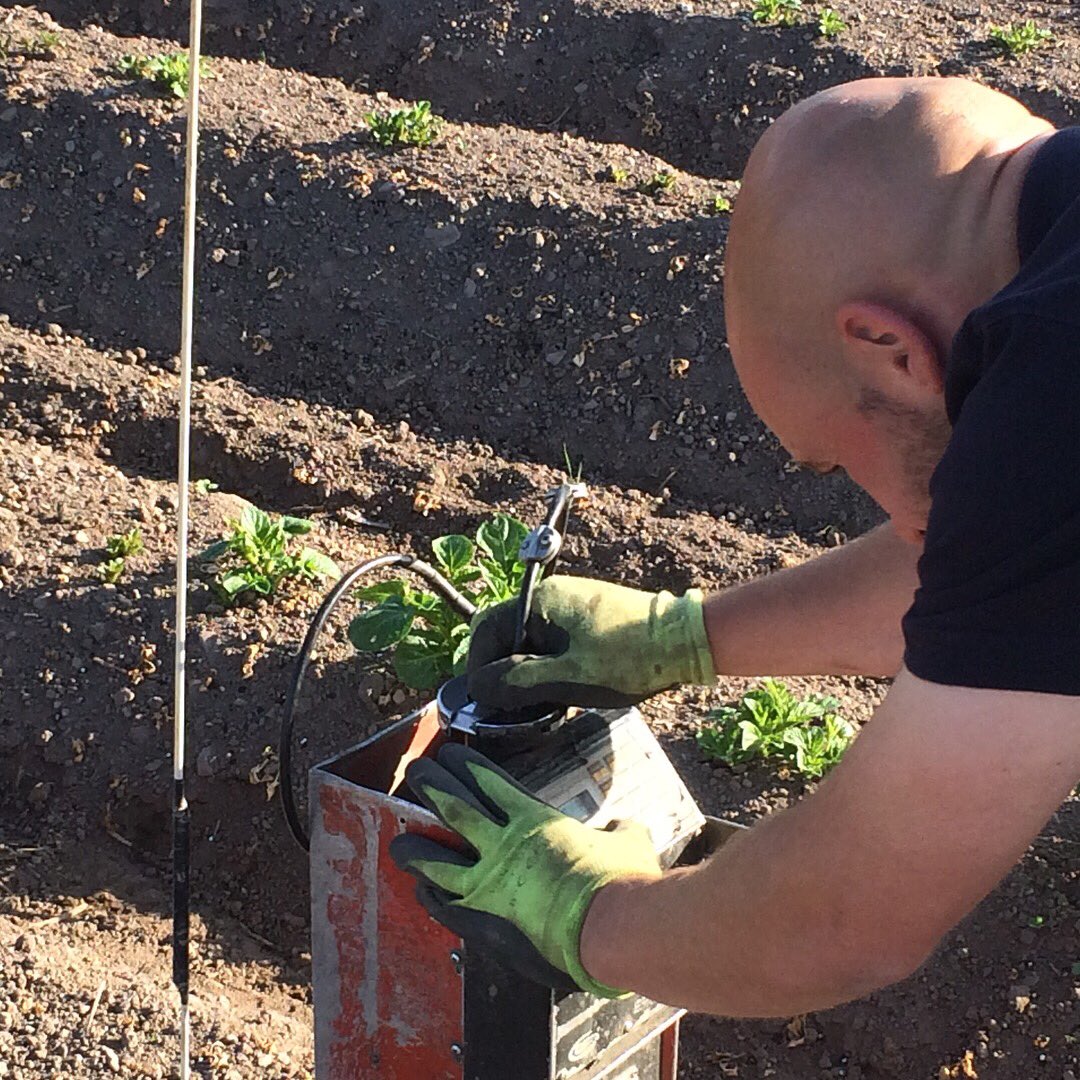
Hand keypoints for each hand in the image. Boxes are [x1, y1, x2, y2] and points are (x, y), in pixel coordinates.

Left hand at [389, 743, 660, 995]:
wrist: (610, 930)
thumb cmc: (621, 880)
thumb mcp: (629, 844)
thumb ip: (621, 832)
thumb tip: (627, 827)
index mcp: (535, 820)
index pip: (490, 782)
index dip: (466, 766)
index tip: (449, 755)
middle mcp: (503, 846)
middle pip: (455, 808)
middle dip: (432, 787)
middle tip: (416, 774)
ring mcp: (489, 885)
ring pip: (438, 861)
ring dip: (416, 849)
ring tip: (398, 843)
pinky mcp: (486, 923)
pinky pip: (448, 907)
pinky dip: (432, 898)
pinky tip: (420, 893)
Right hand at [466, 575, 714, 708]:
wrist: (686, 641)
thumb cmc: (626, 659)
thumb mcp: (565, 678)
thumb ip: (516, 682)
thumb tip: (477, 687)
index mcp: (538, 602)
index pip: (485, 631)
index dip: (478, 669)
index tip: (484, 702)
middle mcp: (550, 595)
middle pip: (507, 635)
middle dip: (504, 672)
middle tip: (514, 709)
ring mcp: (571, 603)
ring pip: (531, 640)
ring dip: (528, 672)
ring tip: (542, 704)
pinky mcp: (589, 615)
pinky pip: (554, 640)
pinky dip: (550, 665)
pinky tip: (565, 689)